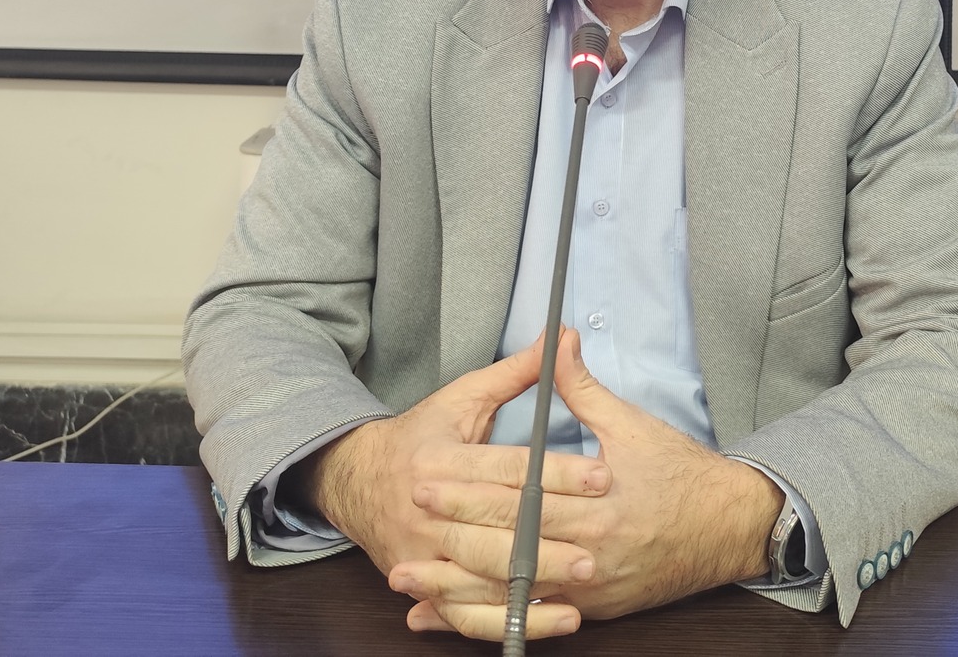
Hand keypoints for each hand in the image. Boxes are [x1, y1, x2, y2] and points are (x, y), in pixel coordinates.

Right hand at [292, 333, 611, 639]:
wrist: (354, 481)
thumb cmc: (419, 437)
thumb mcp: (462, 398)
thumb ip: (515, 373)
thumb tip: (561, 336)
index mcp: (440, 460)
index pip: (508, 470)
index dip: (557, 474)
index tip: (602, 477)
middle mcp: (427, 511)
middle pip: (495, 529)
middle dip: (548, 540)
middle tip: (597, 547)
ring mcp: (421, 554)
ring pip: (481, 577)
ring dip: (530, 586)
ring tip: (579, 587)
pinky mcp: (421, 585)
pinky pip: (466, 614)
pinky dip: (504, 621)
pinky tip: (545, 619)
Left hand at [391, 327, 782, 637]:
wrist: (729, 527)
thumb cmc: (682, 474)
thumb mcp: (632, 424)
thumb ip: (583, 389)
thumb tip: (557, 341)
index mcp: (597, 503)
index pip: (518, 497)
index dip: (468, 490)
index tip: (426, 479)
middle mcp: (592, 552)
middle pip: (508, 548)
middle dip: (451, 538)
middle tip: (404, 531)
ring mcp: (592, 588)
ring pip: (514, 595)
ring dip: (458, 593)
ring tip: (410, 587)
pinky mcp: (594, 608)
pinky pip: (532, 619)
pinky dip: (489, 620)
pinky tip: (449, 619)